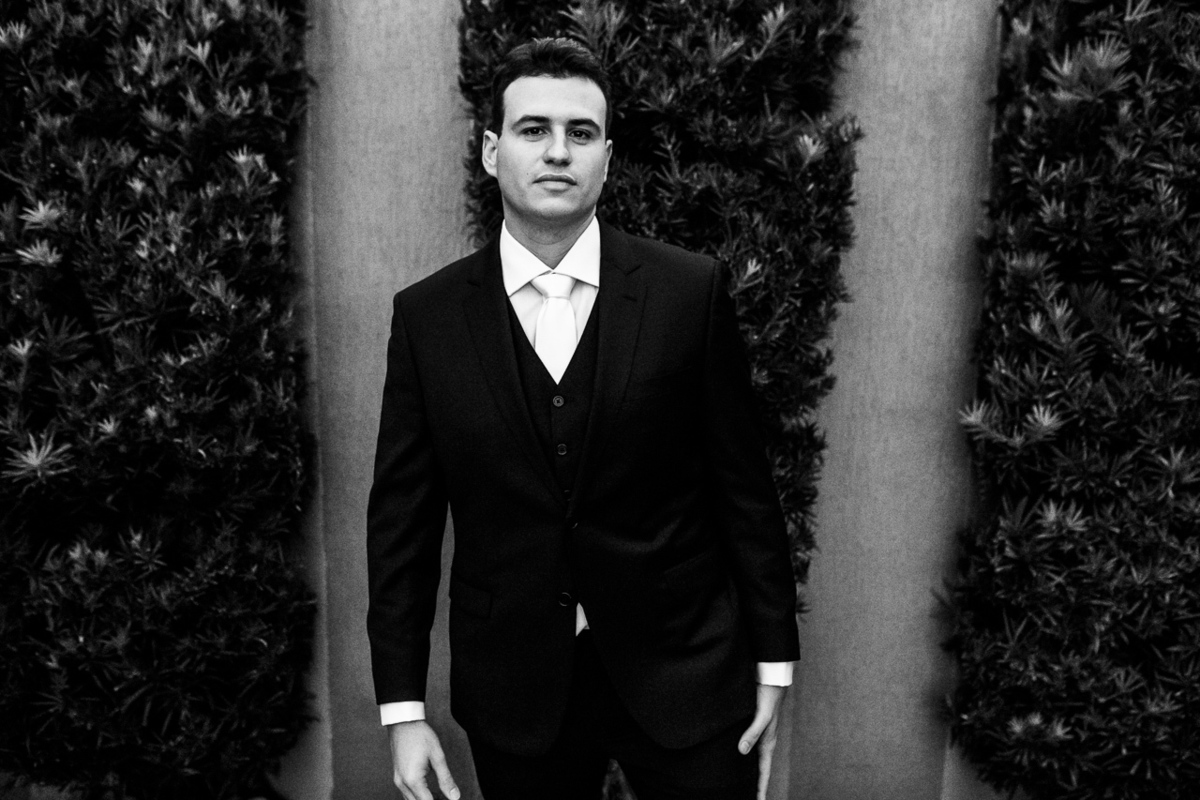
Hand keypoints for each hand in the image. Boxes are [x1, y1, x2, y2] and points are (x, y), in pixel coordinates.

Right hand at [388, 720, 459, 799]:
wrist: (403, 722)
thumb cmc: (420, 735)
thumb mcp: (437, 756)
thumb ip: (446, 779)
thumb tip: (455, 797)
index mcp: (412, 780)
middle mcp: (402, 783)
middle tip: (445, 796)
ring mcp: (398, 780)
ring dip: (424, 799)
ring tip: (440, 795)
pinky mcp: (397, 775)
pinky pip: (407, 792)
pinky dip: (418, 794)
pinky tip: (429, 790)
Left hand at [737, 683, 786, 798]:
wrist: (770, 678)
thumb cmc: (768, 697)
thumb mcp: (761, 715)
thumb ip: (752, 733)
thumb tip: (741, 751)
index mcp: (768, 743)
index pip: (763, 772)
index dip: (760, 788)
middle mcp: (762, 742)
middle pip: (757, 769)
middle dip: (753, 784)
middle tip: (743, 797)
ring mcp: (756, 735)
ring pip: (750, 758)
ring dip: (746, 771)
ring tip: (738, 784)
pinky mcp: (750, 726)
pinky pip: (745, 746)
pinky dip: (740, 756)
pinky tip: (732, 758)